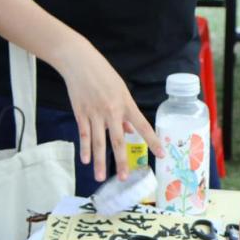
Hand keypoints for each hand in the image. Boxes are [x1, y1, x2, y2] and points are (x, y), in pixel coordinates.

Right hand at [56, 39, 162, 182]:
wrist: (78, 61)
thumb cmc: (102, 74)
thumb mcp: (120, 89)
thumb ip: (125, 112)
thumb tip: (129, 131)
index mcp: (126, 104)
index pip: (143, 126)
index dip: (153, 141)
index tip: (161, 155)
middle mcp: (112, 111)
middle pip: (117, 140)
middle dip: (121, 160)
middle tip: (124, 178)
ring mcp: (95, 113)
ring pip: (97, 142)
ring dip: (100, 161)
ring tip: (100, 177)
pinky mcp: (80, 113)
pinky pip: (83, 134)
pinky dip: (85, 149)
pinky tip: (86, 161)